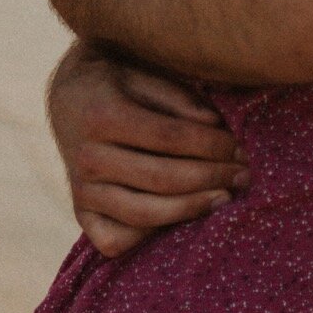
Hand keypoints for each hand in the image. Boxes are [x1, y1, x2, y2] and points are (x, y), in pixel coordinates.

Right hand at [45, 42, 247, 258]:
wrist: (69, 97)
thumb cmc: (119, 82)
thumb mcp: (144, 72)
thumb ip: (179, 97)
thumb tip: (217, 124)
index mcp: (102, 116)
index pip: (168, 137)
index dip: (210, 145)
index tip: (240, 147)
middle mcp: (87, 157)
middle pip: (161, 178)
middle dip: (211, 178)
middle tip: (244, 174)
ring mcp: (81, 190)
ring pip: (144, 213)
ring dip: (192, 209)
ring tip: (224, 197)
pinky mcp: (81, 213)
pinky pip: (115, 240)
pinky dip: (149, 238)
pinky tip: (178, 219)